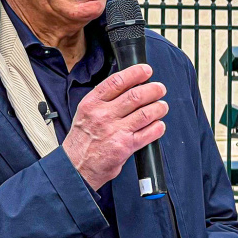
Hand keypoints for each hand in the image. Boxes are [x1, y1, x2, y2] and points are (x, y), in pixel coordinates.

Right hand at [61, 64, 167, 189]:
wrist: (76, 167)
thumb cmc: (82, 141)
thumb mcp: (85, 113)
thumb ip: (103, 100)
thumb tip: (127, 87)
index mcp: (92, 104)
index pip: (117, 81)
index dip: (136, 73)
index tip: (146, 70)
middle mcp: (103, 115)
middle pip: (136, 95)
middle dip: (153, 89)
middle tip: (159, 89)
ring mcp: (115, 131)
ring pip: (145, 113)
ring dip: (159, 107)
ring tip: (162, 106)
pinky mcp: (125, 146)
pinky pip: (148, 133)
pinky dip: (158, 127)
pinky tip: (159, 125)